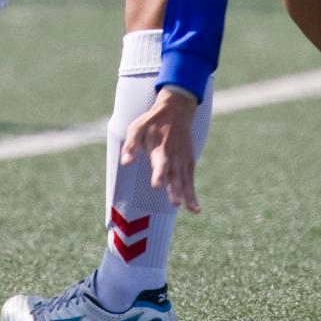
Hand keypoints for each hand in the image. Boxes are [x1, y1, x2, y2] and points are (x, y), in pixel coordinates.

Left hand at [121, 87, 200, 212]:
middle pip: (174, 174)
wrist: (176, 110)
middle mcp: (173, 156)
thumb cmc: (152, 121)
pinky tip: (195, 209)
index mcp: (159, 148)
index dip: (158, 174)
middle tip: (175, 202)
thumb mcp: (137, 128)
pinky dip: (193, 193)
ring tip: (191, 209)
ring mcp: (183, 160)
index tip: (157, 185)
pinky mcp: (189, 162)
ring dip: (187, 194)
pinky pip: (191, 180)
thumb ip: (131, 146)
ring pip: (185, 179)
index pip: (160, 163)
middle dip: (174, 189)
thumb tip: (125, 163)